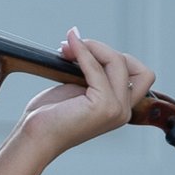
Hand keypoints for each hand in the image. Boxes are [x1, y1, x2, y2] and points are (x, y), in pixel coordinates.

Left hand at [17, 29, 151, 155]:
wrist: (36, 137)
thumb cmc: (51, 115)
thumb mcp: (77, 88)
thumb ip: (91, 70)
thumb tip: (82, 37)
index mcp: (120, 107)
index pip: (138, 72)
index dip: (113, 56)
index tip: (84, 51)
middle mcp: (123, 111)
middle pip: (130, 63)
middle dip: (103, 49)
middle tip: (72, 46)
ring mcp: (116, 110)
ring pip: (117, 61)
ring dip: (91, 47)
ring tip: (66, 48)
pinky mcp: (104, 106)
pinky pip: (97, 68)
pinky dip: (83, 53)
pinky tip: (68, 48)